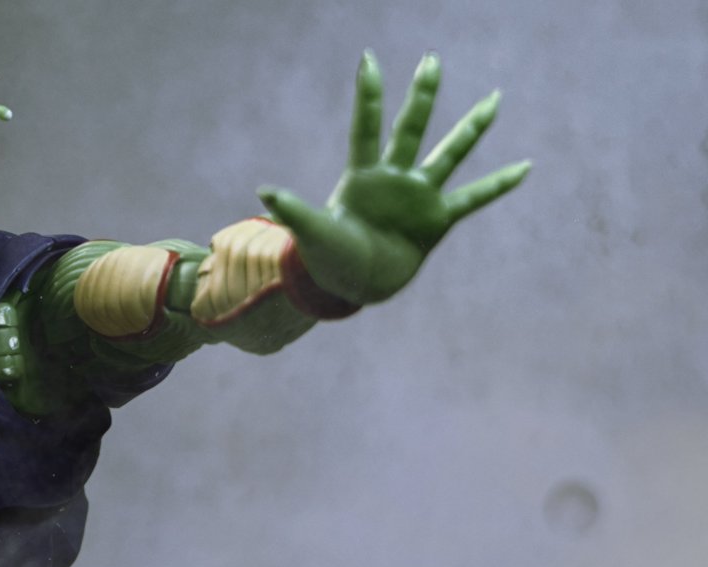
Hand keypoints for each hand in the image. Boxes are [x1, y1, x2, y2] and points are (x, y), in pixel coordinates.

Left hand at [259, 51, 529, 304]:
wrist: (353, 284)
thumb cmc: (329, 257)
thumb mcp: (311, 231)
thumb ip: (293, 209)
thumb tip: (264, 192)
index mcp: (362, 177)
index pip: (366, 128)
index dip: (369, 96)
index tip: (368, 59)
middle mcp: (393, 179)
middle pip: (411, 128)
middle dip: (421, 96)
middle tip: (431, 59)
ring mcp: (418, 196)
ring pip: (449, 154)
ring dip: (471, 128)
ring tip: (494, 99)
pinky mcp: (437, 220)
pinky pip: (475, 198)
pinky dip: (498, 184)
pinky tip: (525, 167)